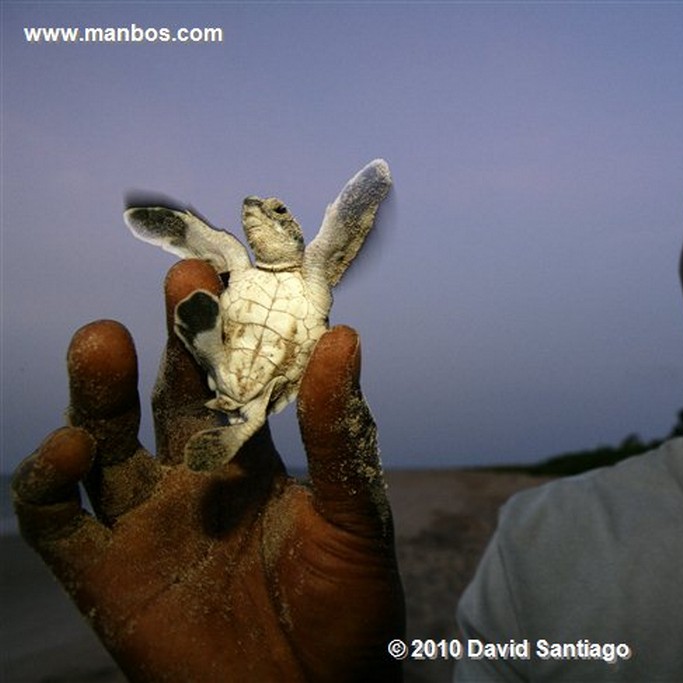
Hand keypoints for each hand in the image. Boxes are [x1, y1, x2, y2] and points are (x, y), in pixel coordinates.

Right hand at [12, 259, 403, 680]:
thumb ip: (338, 436)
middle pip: (166, 394)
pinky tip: (73, 449)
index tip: (236, 272)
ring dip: (94, 390)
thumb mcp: (355, 520)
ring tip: (103, 341)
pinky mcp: (105, 574)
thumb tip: (344, 337)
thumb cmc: (349, 615)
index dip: (232, 328)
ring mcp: (145, 522)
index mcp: (256, 458)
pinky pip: (57, 519)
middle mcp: (194, 479)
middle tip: (181, 285)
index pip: (235, 377)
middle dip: (170, 338)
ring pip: (102, 439)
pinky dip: (48, 479)